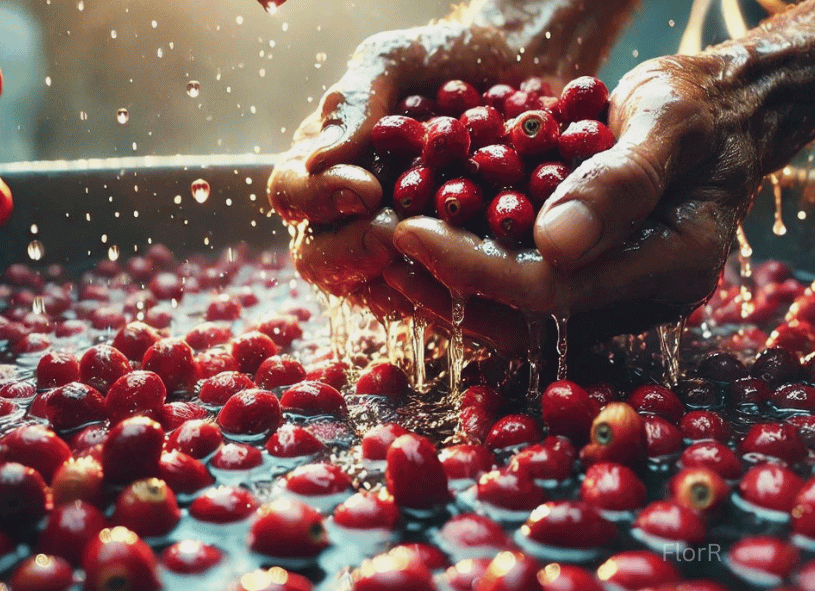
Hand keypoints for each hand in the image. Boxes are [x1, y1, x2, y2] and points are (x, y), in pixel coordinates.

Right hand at [267, 22, 544, 353]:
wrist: (524, 79)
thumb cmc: (446, 64)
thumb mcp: (399, 61)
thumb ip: (358, 101)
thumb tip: (317, 158)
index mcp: (321, 166)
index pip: (290, 193)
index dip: (318, 199)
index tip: (366, 190)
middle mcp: (345, 218)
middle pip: (321, 260)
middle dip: (355, 255)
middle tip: (400, 239)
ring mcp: (394, 253)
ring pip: (380, 294)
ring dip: (411, 289)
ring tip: (451, 278)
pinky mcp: (445, 275)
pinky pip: (438, 305)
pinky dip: (461, 304)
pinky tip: (492, 303)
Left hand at [393, 53, 772, 346]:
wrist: (729, 113)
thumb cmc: (702, 105)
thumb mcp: (668, 121)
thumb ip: (619, 182)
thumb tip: (554, 247)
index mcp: (672, 265)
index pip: (554, 294)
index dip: (475, 270)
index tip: (408, 230)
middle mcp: (645, 298)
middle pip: (529, 323)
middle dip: (449, 290)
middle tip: (381, 248)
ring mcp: (622, 298)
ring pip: (521, 320)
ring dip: (452, 289)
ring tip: (390, 247)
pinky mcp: (600, 284)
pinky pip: (528, 296)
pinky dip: (474, 273)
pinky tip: (428, 240)